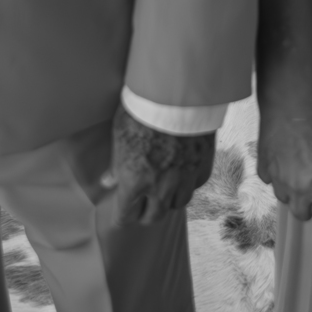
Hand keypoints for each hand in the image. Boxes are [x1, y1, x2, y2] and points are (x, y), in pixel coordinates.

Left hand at [107, 104, 215, 226]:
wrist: (179, 94)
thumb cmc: (143, 109)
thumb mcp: (119, 134)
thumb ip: (116, 164)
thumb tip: (109, 182)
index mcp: (134, 182)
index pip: (126, 217)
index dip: (122, 215)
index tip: (121, 212)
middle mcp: (160, 188)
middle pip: (152, 217)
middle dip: (144, 212)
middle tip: (141, 202)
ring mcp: (185, 179)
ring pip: (176, 204)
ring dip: (168, 199)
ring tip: (163, 186)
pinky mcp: (203, 166)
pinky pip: (195, 185)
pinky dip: (188, 182)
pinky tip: (183, 170)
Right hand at [257, 84, 311, 223]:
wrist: (291, 99)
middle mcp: (299, 188)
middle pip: (301, 215)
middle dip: (307, 205)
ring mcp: (278, 179)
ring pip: (283, 199)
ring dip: (290, 189)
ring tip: (296, 169)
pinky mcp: (263, 166)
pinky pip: (269, 180)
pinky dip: (274, 173)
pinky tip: (281, 158)